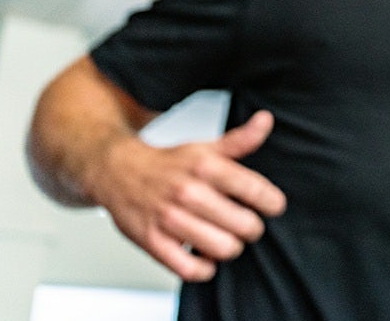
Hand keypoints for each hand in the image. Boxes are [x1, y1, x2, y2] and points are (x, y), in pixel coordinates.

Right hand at [88, 110, 287, 281]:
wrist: (117, 172)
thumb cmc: (168, 164)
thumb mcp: (206, 148)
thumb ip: (241, 139)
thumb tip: (266, 120)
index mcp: (206, 167)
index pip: (256, 190)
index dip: (272, 203)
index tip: (272, 206)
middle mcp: (189, 192)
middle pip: (245, 226)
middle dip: (252, 228)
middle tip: (245, 224)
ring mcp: (169, 219)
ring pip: (223, 248)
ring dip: (231, 247)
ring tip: (225, 238)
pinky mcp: (152, 242)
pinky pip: (191, 270)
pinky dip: (205, 268)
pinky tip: (204, 255)